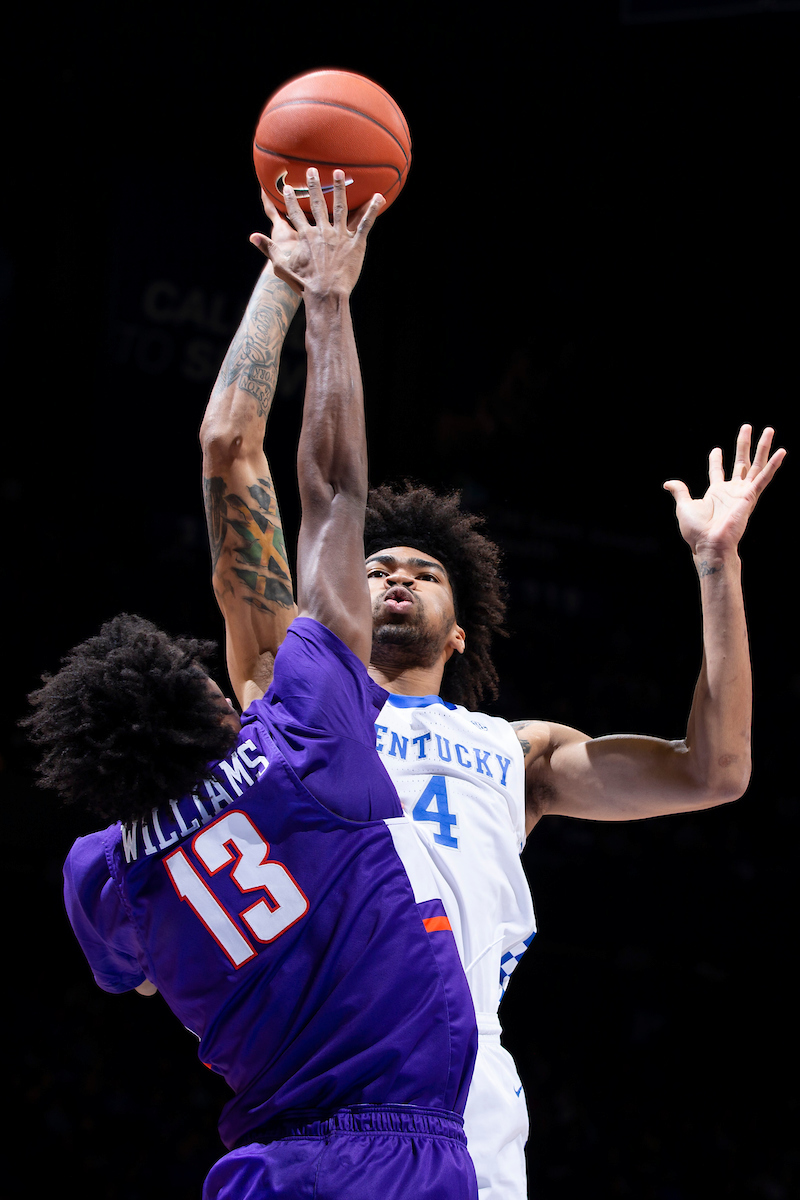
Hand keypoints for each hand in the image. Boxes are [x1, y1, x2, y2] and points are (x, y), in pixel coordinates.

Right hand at [249, 169, 383, 298]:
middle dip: (314, 186)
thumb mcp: (282, 266)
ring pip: (341, 207)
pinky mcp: (356, 244)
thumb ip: (268, 249)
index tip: (286, 187)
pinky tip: (379, 196)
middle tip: (313, 171)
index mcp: (306, 236)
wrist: (326, 294)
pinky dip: (372, 210)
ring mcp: (340, 236)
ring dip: (340, 189)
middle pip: (317, 204)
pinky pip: (365, 223)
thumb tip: (252, 237)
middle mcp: (323, 231)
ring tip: (339, 173)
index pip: (295, 213)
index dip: (290, 200)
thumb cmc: (304, 283)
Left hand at [664, 425, 785, 558]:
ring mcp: (743, 492)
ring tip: (768, 429)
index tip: (717, 450)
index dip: (716, 461)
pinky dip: (773, 465)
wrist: (708, 543)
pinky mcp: (750, 496)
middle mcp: (731, 491)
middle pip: (740, 462)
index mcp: (716, 493)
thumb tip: (667, 483)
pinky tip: (781, 452)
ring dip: (762, 447)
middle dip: (744, 444)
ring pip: (755, 465)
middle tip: (747, 427)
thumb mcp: (684, 506)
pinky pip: (764, 478)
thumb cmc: (696, 531)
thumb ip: (680, 491)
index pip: (717, 472)